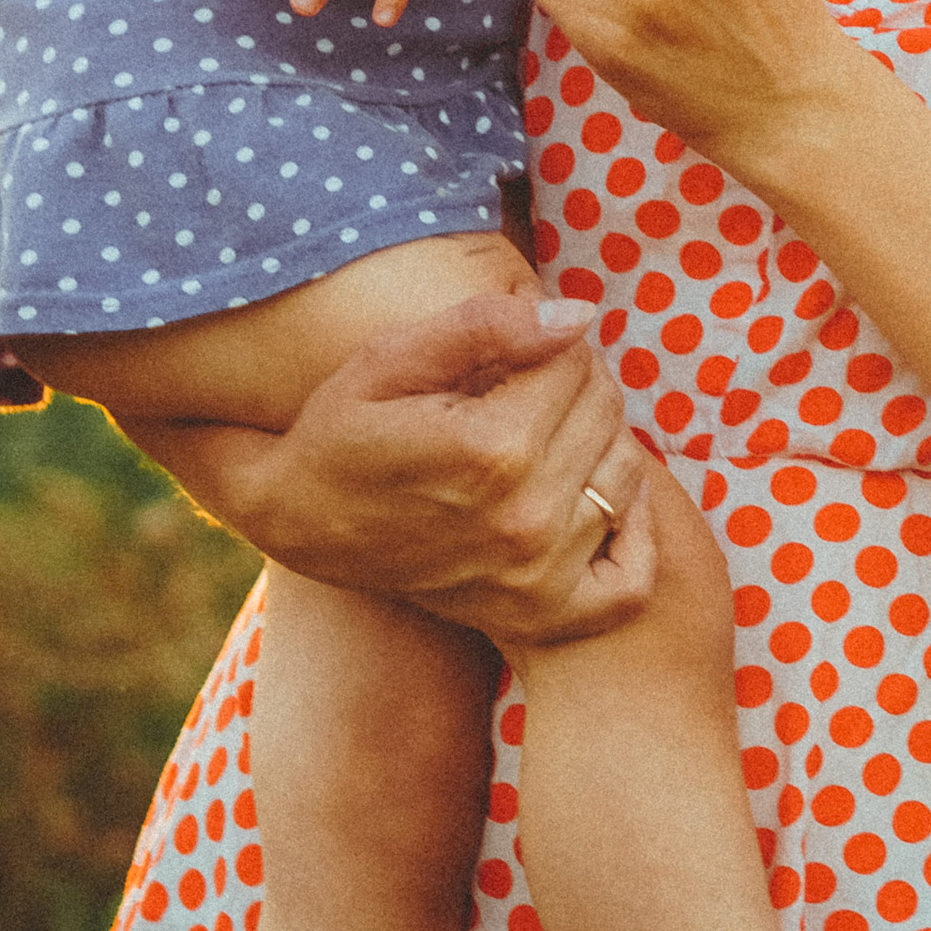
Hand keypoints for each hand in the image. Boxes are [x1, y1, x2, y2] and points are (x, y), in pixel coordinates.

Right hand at [253, 291, 656, 646]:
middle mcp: (526, 518)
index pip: (576, 363)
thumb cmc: (341, 428)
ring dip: (600, 443)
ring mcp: (537, 577)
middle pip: (605, 414)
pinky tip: (594, 500)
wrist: (300, 521)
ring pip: (626, 477)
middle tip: (526, 385)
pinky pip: (630, 580)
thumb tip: (578, 316)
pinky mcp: (538, 615)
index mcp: (492, 449)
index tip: (512, 349)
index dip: (549, 341)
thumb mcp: (392, 358)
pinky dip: (629, 535)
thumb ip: (485, 325)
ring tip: (545, 432)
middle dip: (575, 383)